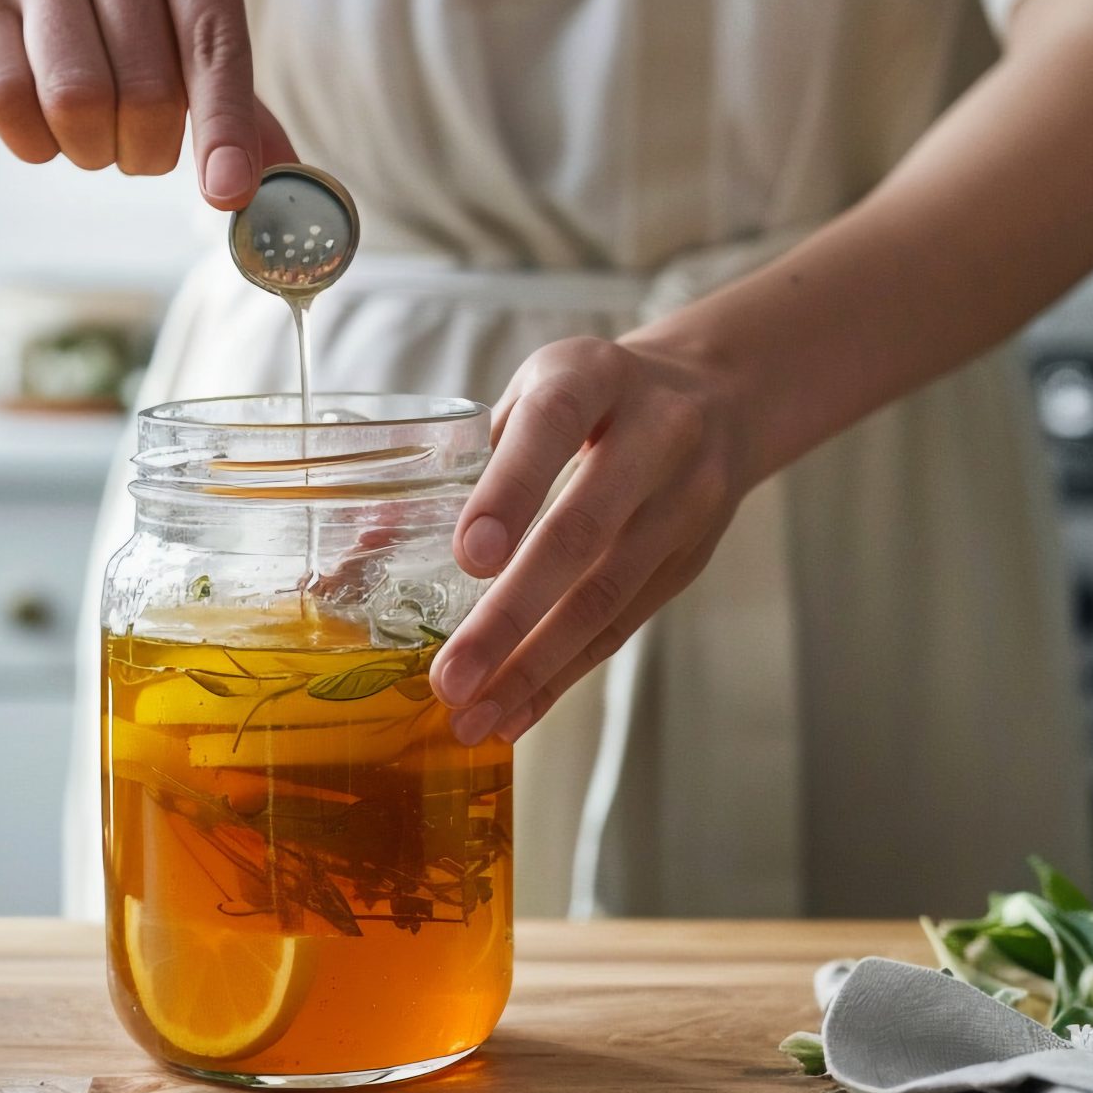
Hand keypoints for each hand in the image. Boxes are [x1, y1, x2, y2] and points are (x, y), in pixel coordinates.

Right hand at [0, 0, 296, 206]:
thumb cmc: (141, 8)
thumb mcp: (201, 36)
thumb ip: (242, 110)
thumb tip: (280, 186)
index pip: (214, 41)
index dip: (222, 129)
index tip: (228, 193)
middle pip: (146, 87)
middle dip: (151, 149)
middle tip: (145, 147)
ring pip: (75, 98)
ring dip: (95, 149)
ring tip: (99, 134)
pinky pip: (7, 101)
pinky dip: (36, 143)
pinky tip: (47, 127)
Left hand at [428, 336, 752, 744]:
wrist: (721, 396)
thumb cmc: (598, 397)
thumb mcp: (536, 391)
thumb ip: (466, 455)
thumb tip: (372, 537)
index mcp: (595, 376)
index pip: (553, 426)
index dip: (510, 491)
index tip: (468, 559)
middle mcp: (655, 435)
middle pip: (582, 532)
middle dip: (511, 614)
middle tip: (451, 676)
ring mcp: (684, 502)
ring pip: (606, 595)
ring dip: (534, 665)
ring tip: (474, 716)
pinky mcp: (690, 559)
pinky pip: (622, 625)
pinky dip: (565, 674)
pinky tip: (517, 710)